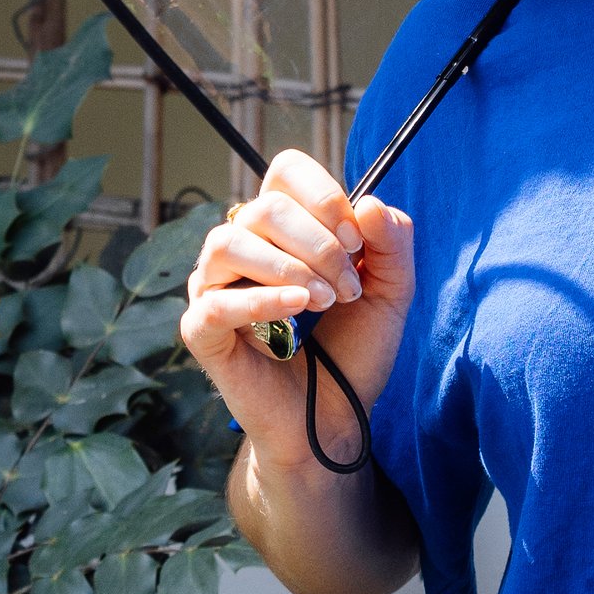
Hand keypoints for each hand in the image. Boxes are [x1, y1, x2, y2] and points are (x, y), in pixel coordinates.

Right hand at [180, 151, 414, 475]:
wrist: (336, 420)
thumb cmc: (353, 351)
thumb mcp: (391, 291)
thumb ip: (392, 243)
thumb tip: (369, 202)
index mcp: (281, 228)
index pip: (285, 173)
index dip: (324, 196)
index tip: (357, 240)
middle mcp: (240, 249)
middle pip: (265, 208)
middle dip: (319, 244)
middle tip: (347, 288)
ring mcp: (214, 288)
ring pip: (229, 242)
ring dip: (289, 267)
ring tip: (323, 302)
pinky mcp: (201, 331)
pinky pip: (215, 302)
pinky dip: (261, 300)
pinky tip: (298, 310)